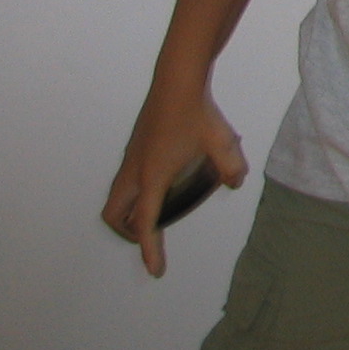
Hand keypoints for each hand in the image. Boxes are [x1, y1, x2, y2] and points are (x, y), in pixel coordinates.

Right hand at [102, 86, 246, 277]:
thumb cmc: (196, 112)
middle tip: (148, 238)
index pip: (146, 224)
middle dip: (127, 233)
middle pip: (114, 215)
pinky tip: (160, 183)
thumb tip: (234, 184)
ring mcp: (130, 158)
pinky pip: (123, 181)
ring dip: (127, 213)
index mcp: (151, 177)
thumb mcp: (222, 142)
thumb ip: (230, 167)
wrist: (176, 80)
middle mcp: (134, 171)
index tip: (156, 270)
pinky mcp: (133, 147)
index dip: (149, 250)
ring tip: (153, 214)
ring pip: (115, 197)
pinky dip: (131, 194)